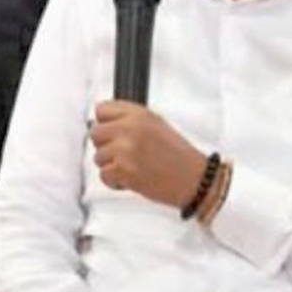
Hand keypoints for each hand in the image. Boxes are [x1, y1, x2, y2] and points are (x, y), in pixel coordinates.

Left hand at [90, 101, 206, 207]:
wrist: (196, 180)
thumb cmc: (178, 156)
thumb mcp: (156, 125)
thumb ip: (128, 121)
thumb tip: (99, 123)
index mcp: (139, 114)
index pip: (102, 109)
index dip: (105, 122)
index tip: (112, 132)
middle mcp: (130, 128)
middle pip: (95, 133)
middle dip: (105, 145)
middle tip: (123, 154)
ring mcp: (125, 149)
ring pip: (98, 156)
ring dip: (111, 166)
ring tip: (133, 167)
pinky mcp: (123, 170)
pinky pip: (103, 175)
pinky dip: (115, 181)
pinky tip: (132, 179)